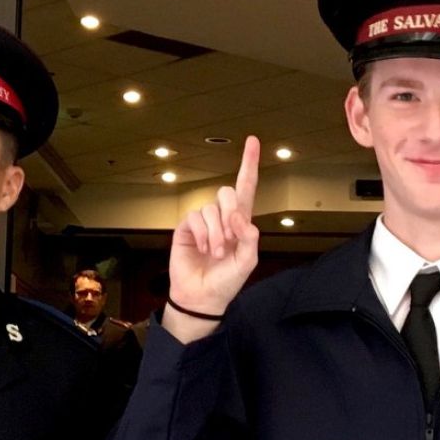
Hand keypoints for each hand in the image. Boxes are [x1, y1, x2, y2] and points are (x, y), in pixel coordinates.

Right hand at [164, 136, 260, 341]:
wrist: (201, 297)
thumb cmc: (226, 281)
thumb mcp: (247, 262)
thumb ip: (249, 238)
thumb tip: (241, 218)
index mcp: (241, 222)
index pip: (246, 187)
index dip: (249, 164)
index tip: (252, 141)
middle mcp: (222, 218)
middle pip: (227, 192)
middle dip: (230, 213)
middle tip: (229, 239)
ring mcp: (203, 222)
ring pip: (211, 208)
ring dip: (215, 233)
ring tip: (215, 254)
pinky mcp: (186, 228)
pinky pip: (194, 217)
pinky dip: (201, 234)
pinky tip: (201, 249)